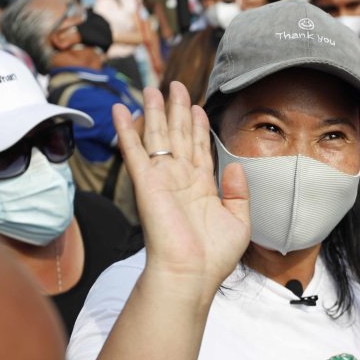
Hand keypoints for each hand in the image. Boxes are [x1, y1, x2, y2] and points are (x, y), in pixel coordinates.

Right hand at [113, 81, 250, 290]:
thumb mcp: (239, 220)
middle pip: (177, 136)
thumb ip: (239, 191)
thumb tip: (234, 165)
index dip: (197, 126)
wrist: (191, 274)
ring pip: (157, 136)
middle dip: (176, 110)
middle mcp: (180, 180)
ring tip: (153, 88)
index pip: (198, 148)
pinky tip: (120, 109)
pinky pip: (134, 150)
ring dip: (154, 111)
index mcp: (202, 188)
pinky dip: (126, 128)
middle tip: (175, 85)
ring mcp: (162, 180)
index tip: (197, 106)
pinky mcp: (145, 183)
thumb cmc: (214, 257)